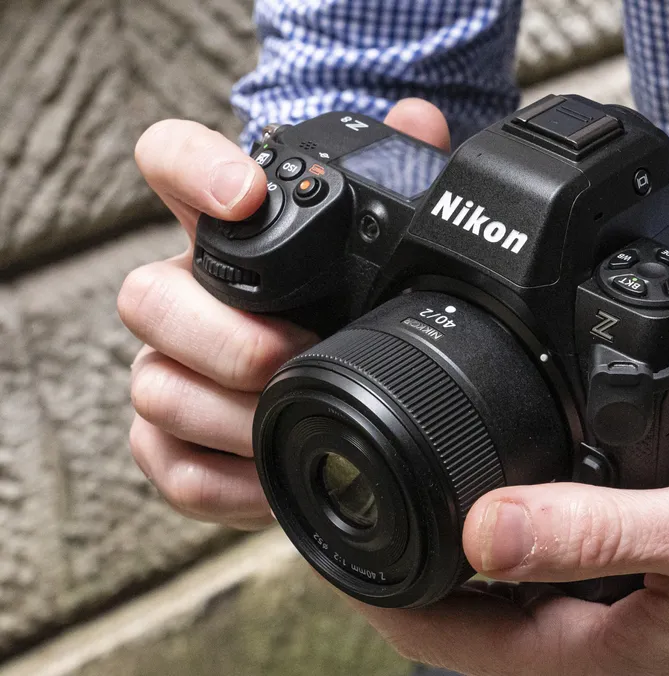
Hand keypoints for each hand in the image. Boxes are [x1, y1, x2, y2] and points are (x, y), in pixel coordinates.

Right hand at [119, 100, 450, 529]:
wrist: (356, 393)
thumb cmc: (356, 304)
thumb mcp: (387, 246)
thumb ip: (403, 179)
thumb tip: (420, 120)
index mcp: (228, 230)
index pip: (170, 162)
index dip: (192, 169)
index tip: (245, 197)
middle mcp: (185, 293)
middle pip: (145, 296)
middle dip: (221, 335)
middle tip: (290, 355)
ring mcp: (171, 369)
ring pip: (154, 385)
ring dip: (228, 414)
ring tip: (295, 422)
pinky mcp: (172, 443)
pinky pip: (168, 466)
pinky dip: (223, 482)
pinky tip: (276, 479)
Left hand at [352, 413, 668, 675]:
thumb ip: (594, 532)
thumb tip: (479, 532)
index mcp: (604, 654)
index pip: (456, 644)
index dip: (383, 599)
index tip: (326, 546)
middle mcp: (601, 642)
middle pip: (468, 623)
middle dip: (404, 576)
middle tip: (348, 506)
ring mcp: (617, 613)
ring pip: (504, 593)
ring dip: (452, 552)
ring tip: (401, 492)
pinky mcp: (635, 580)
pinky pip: (547, 563)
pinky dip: (509, 532)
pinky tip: (497, 491)